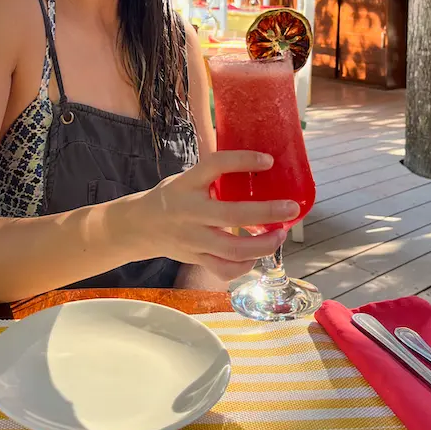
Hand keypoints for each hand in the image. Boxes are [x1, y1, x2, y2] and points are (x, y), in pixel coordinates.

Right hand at [134, 151, 300, 282]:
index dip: (242, 161)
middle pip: (231, 215)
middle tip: (290, 208)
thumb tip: (258, 166)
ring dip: (262, 244)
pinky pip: (224, 269)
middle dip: (266, 213)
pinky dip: (245, 265)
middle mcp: (189, 212)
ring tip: (279, 234)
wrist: (140, 226)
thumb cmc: (172, 197)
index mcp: (187, 184)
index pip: (214, 165)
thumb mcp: (187, 179)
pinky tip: (256, 255)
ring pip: (232, 249)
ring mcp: (192, 239)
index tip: (268, 160)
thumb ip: (214, 177)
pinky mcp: (196, 259)